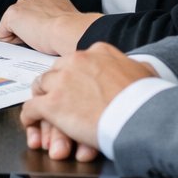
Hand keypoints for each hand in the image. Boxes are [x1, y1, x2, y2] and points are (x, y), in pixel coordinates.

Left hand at [0, 0, 101, 55]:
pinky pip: (3, 33)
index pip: (38, 10)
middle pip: (24, 15)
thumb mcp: (66, 20)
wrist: (67, 30)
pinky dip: (10, 41)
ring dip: (21, 33)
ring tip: (36, 40)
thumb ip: (57, 18)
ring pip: (14, 23)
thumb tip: (55, 27)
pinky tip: (25, 42)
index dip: (41, 24)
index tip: (47, 33)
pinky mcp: (12, 15)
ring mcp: (22, 4)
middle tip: (41, 38)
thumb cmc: (71, 30)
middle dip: (29, 27)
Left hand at [20, 44, 156, 160]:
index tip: (77, 88)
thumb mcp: (146, 72)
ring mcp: (62, 82)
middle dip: (56, 88)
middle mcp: (76, 61)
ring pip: (41, 87)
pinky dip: (30, 118)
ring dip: (42, 101)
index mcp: (98, 52)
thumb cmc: (147, 100)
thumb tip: (138, 69)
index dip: (74, 77)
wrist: (141, 116)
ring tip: (44, 115)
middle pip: (56, 72)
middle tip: (59, 103)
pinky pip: (31, 108)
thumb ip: (135, 67)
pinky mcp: (52, 104)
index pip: (76, 62)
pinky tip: (33, 125)